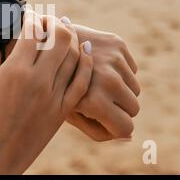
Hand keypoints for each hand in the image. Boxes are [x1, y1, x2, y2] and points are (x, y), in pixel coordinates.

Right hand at [0, 12, 93, 173]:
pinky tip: (85, 53)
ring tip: (64, 31)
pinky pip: (81, 83)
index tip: (29, 14)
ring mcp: (54, 97)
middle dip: (55, 24)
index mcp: (15, 72)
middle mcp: (39, 81)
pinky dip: (85, 65)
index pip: (32, 32)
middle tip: (47, 21)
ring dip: (71, 40)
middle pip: (60, 39)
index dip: (32, 18)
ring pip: (75, 57)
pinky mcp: (61, 113)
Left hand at [66, 24, 140, 140]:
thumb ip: (98, 131)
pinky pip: (132, 70)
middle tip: (97, 100)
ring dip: (120, 89)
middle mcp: (108, 79)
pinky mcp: (117, 43)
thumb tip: (129, 136)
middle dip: (119, 108)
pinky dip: (120, 72)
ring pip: (135, 89)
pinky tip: (98, 67)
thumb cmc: (56, 86)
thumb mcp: (70, 114)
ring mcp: (113, 59)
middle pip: (134, 108)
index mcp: (95, 101)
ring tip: (95, 83)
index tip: (102, 120)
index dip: (114, 127)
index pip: (126, 128)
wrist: (44, 45)